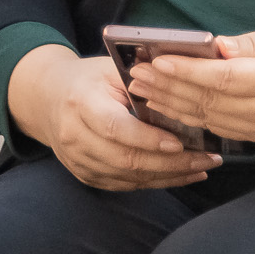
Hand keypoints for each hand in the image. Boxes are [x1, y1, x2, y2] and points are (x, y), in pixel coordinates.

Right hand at [5, 45, 221, 190]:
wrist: (47, 98)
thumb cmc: (88, 80)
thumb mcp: (109, 69)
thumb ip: (142, 81)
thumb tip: (185, 91)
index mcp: (80, 102)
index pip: (115, 127)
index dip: (148, 139)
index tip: (180, 143)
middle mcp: (74, 135)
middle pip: (125, 159)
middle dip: (171, 163)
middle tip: (207, 160)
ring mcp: (77, 159)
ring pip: (128, 177)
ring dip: (169, 176)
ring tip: (201, 168)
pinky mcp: (85, 175)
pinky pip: (124, 185)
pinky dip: (155, 182)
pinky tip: (180, 175)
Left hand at [127, 24, 254, 142]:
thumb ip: (253, 45)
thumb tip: (215, 49)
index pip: (225, 79)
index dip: (188, 72)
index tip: (158, 60)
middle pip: (211, 101)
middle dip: (169, 87)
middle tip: (136, 73)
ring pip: (210, 119)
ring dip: (172, 104)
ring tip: (142, 89)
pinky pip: (219, 129)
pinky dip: (190, 118)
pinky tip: (167, 106)